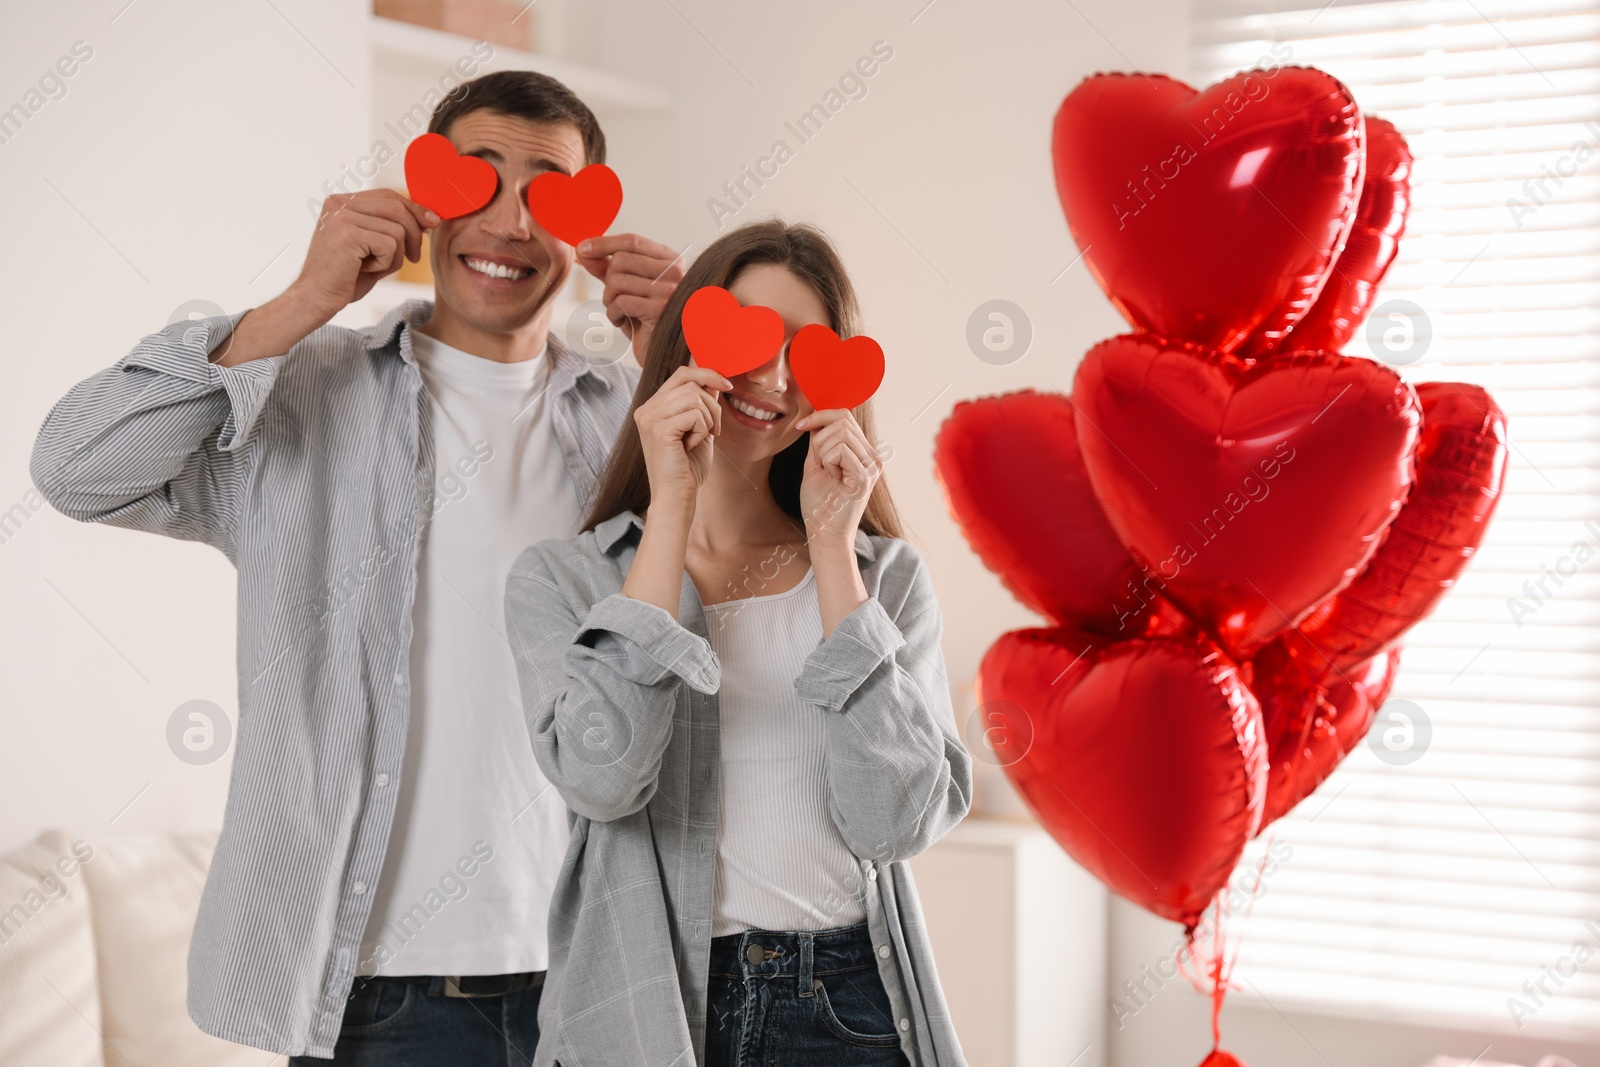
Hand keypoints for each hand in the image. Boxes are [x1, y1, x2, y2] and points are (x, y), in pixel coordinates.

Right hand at [291, 190, 438, 322]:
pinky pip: (390, 245)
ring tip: (374, 266)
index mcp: (341, 201)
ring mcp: (341, 216)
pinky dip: (385, 264)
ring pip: (397, 229)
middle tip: (414, 257)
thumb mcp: (372, 246)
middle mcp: (338, 203)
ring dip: (395, 255)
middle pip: (396, 207)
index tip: (432, 222)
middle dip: (414, 234)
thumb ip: (392, 228)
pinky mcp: (347, 234)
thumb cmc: (345, 277)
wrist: (317, 299)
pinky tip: (364, 270)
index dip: (414, 209)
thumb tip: (429, 217)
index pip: (388, 195)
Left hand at [577, 233, 684, 361]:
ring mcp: (669, 290)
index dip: (603, 243)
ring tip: (621, 313)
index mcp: (671, 260)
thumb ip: (608, 268)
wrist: (667, 357)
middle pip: (621, 260)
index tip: (581, 249)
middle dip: (608, 281)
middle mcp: (675, 272)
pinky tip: (624, 323)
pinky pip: (620, 302)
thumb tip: (583, 251)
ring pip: (617, 281)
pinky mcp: (659, 310)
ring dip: (609, 300)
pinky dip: (614, 315)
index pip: (632, 241)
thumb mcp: (628, 290)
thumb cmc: (647, 322)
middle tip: (615, 300)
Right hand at [632, 364, 730, 506]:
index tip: (726, 386)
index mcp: (652, 408)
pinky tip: (692, 446)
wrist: (677, 496)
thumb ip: (702, 405)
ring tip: (702, 439)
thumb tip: (713, 381)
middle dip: (713, 404)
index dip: (707, 374)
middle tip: (715, 429)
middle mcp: (646, 410)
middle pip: (690, 382)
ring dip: (709, 419)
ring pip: (695, 397)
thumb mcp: (699, 429)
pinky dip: (702, 430)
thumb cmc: (688, 468)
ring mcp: (650, 418)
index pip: (681, 374)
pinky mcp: (659, 429)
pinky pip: (695, 414)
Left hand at [796, 409, 882, 543]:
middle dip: (820, 436)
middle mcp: (873, 456)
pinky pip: (840, 449)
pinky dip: (828, 462)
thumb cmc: (820, 503)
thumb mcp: (816, 463)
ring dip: (824, 452)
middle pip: (843, 419)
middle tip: (820, 462)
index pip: (845, 415)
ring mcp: (872, 466)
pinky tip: (834, 479)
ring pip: (840, 433)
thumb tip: (815, 415)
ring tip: (830, 473)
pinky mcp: (866, 475)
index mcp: (863, 452)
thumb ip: (818, 440)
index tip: (801, 426)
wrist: (824, 533)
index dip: (821, 415)